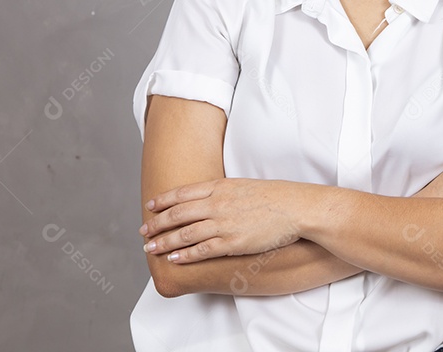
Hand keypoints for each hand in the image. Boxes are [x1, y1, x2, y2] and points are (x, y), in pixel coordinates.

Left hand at [139, 178, 303, 263]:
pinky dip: (185, 255)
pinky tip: (174, 258)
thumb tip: (212, 198)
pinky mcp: (233, 242)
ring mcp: (224, 224)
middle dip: (157, 224)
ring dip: (164, 242)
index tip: (150, 207)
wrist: (298, 207)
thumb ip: (226, 192)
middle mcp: (218, 204)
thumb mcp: (246, 185)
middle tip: (144, 232)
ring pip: (184, 234)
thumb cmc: (278, 196)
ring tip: (151, 248)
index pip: (182, 193)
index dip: (163, 201)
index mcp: (221, 187)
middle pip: (177, 214)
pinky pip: (201, 250)